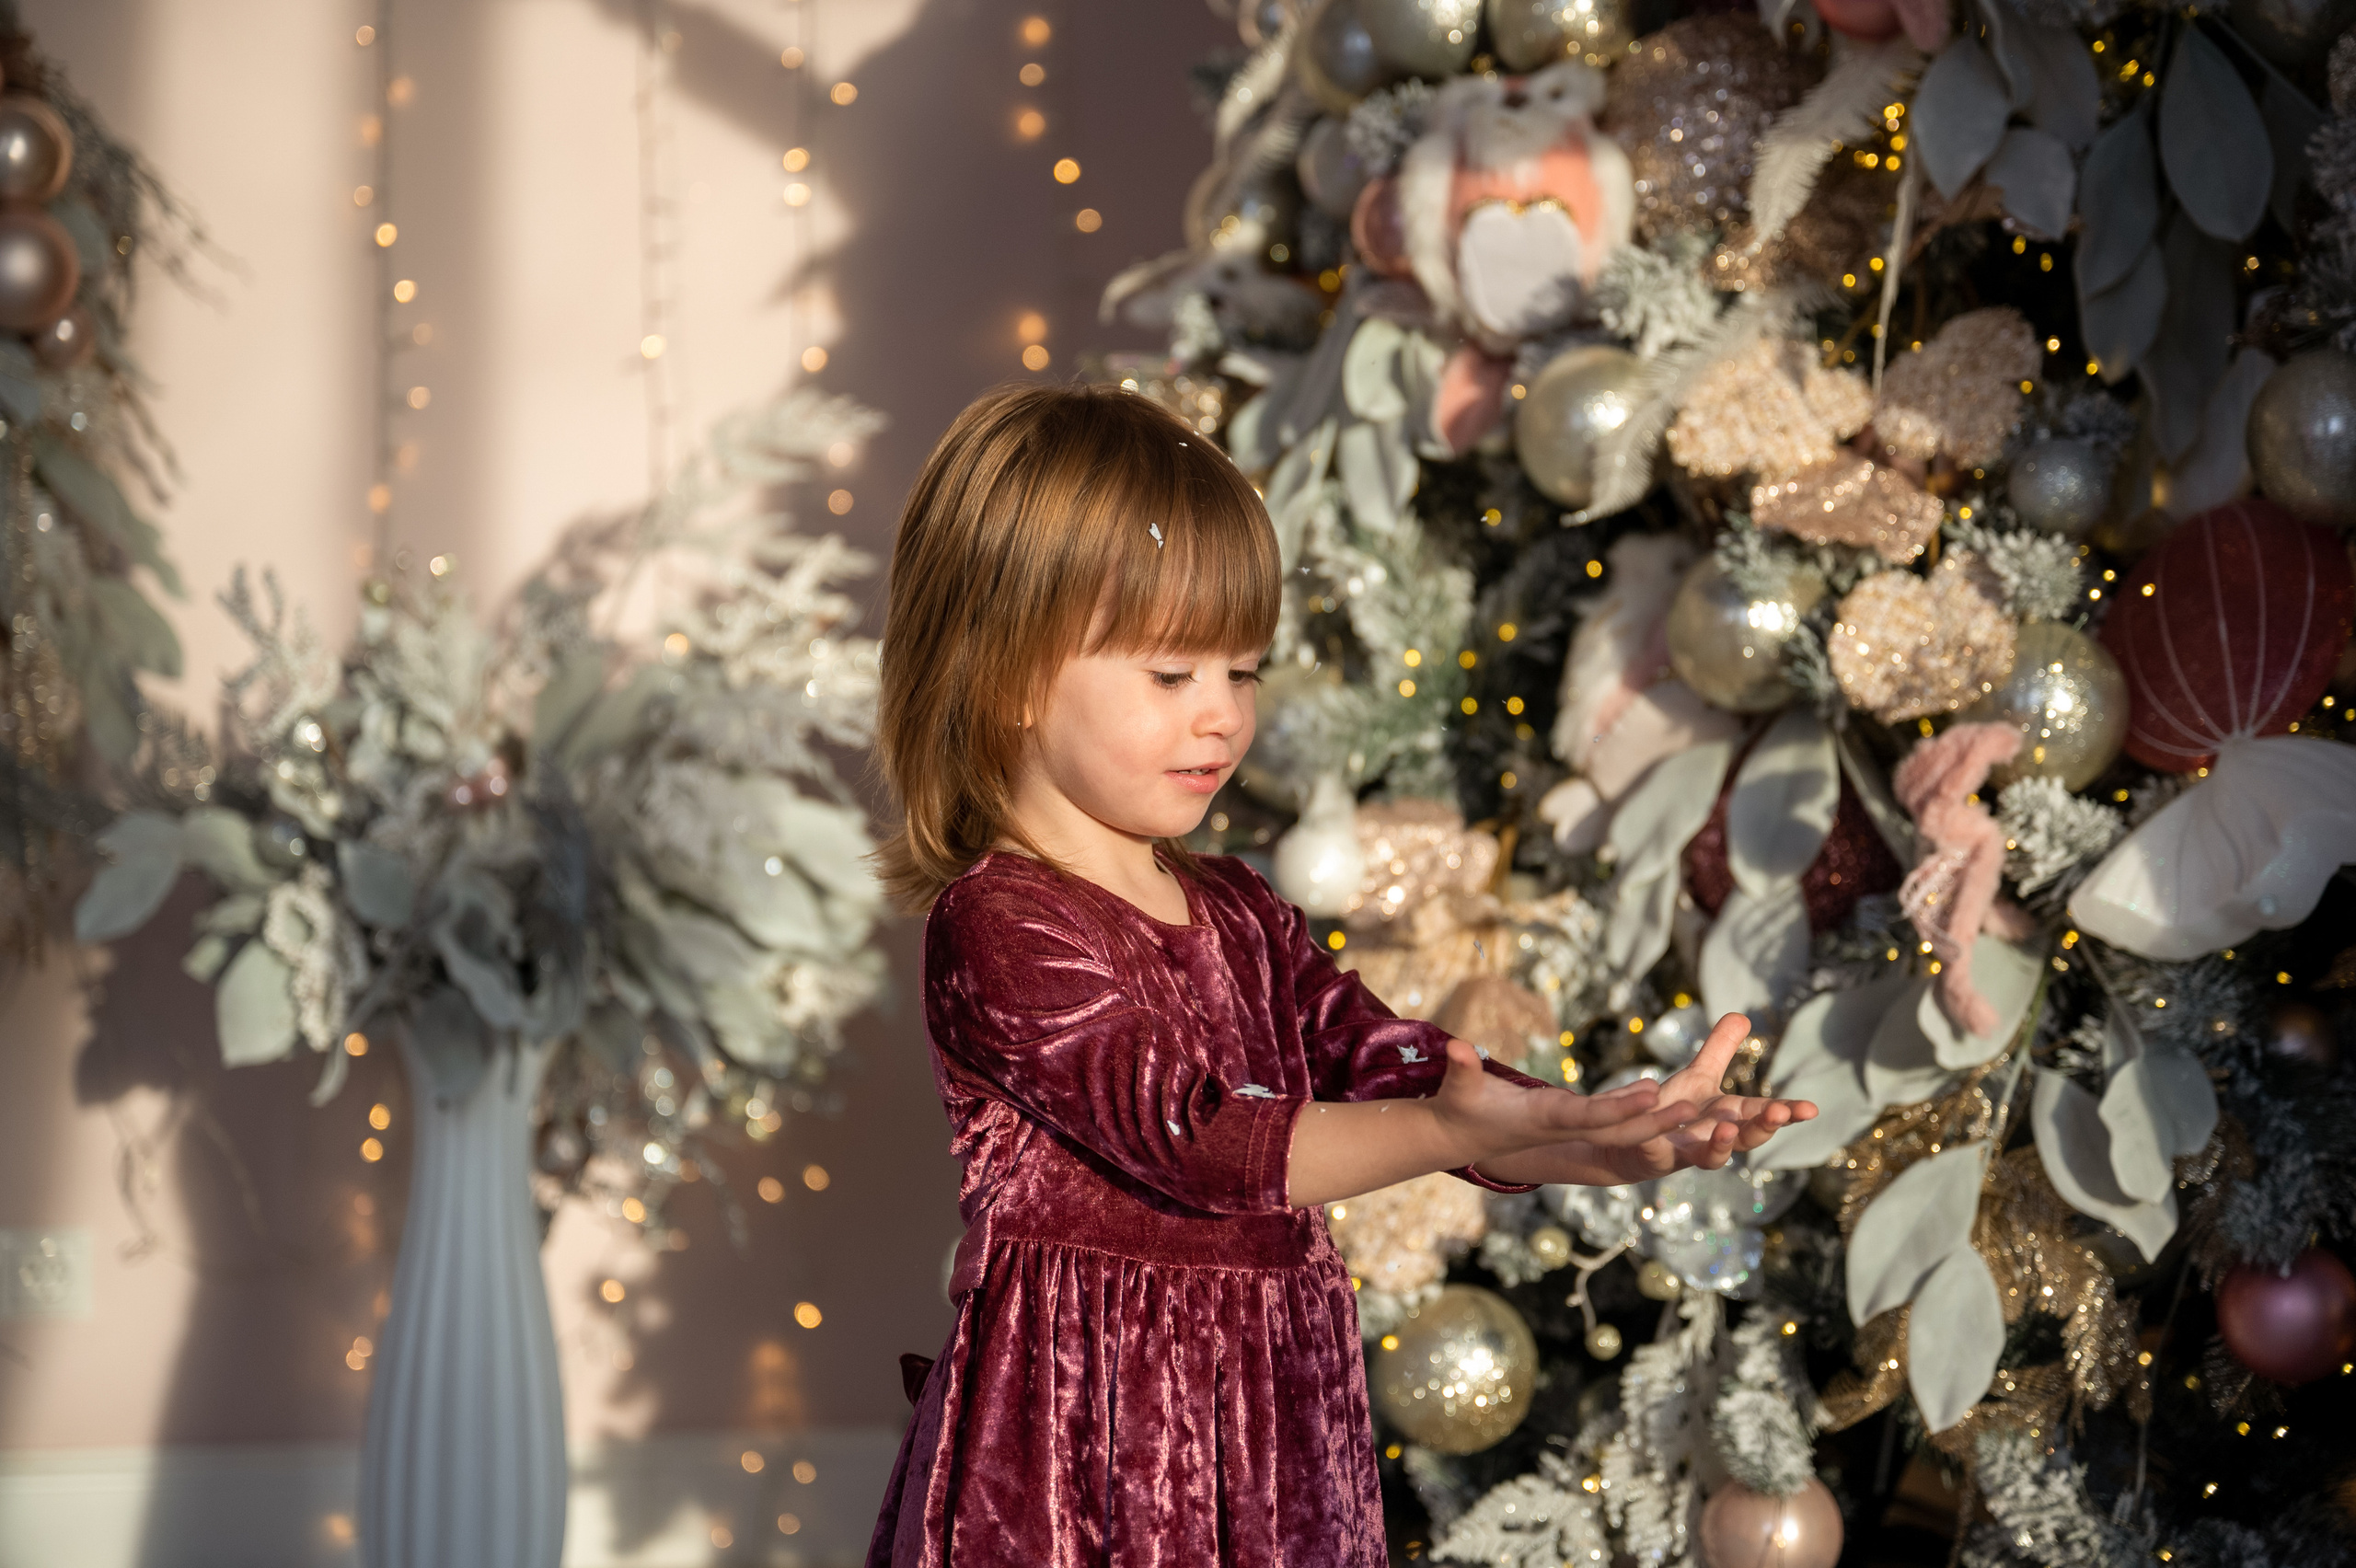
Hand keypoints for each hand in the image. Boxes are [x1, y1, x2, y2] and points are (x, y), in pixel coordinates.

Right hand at [1427, 1036, 1713, 1167]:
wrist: (1464, 1137)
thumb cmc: (1461, 1109)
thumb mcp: (1459, 1089)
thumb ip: (1461, 1069)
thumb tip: (1458, 1047)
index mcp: (1543, 1119)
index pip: (1587, 1116)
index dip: (1619, 1107)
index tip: (1652, 1096)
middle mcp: (1564, 1127)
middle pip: (1616, 1129)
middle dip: (1654, 1123)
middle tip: (1694, 1110)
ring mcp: (1570, 1127)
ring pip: (1620, 1126)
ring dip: (1655, 1120)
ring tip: (1694, 1105)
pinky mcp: (1571, 1121)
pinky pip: (1612, 1119)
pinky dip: (1637, 1110)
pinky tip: (1658, 1094)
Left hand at [1584, 1012, 1817, 1183]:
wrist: (1632, 1140)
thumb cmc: (1675, 1110)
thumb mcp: (1699, 1075)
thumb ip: (1720, 1049)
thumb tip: (1744, 1015)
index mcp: (1729, 1116)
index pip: (1763, 1114)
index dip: (1787, 1112)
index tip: (1811, 1109)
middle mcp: (1713, 1138)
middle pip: (1746, 1139)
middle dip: (1764, 1127)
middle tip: (1778, 1112)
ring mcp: (1685, 1151)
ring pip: (1711, 1158)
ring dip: (1721, 1144)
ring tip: (1728, 1129)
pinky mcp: (1653, 1156)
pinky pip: (1657, 1152)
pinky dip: (1659, 1143)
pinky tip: (1658, 1134)